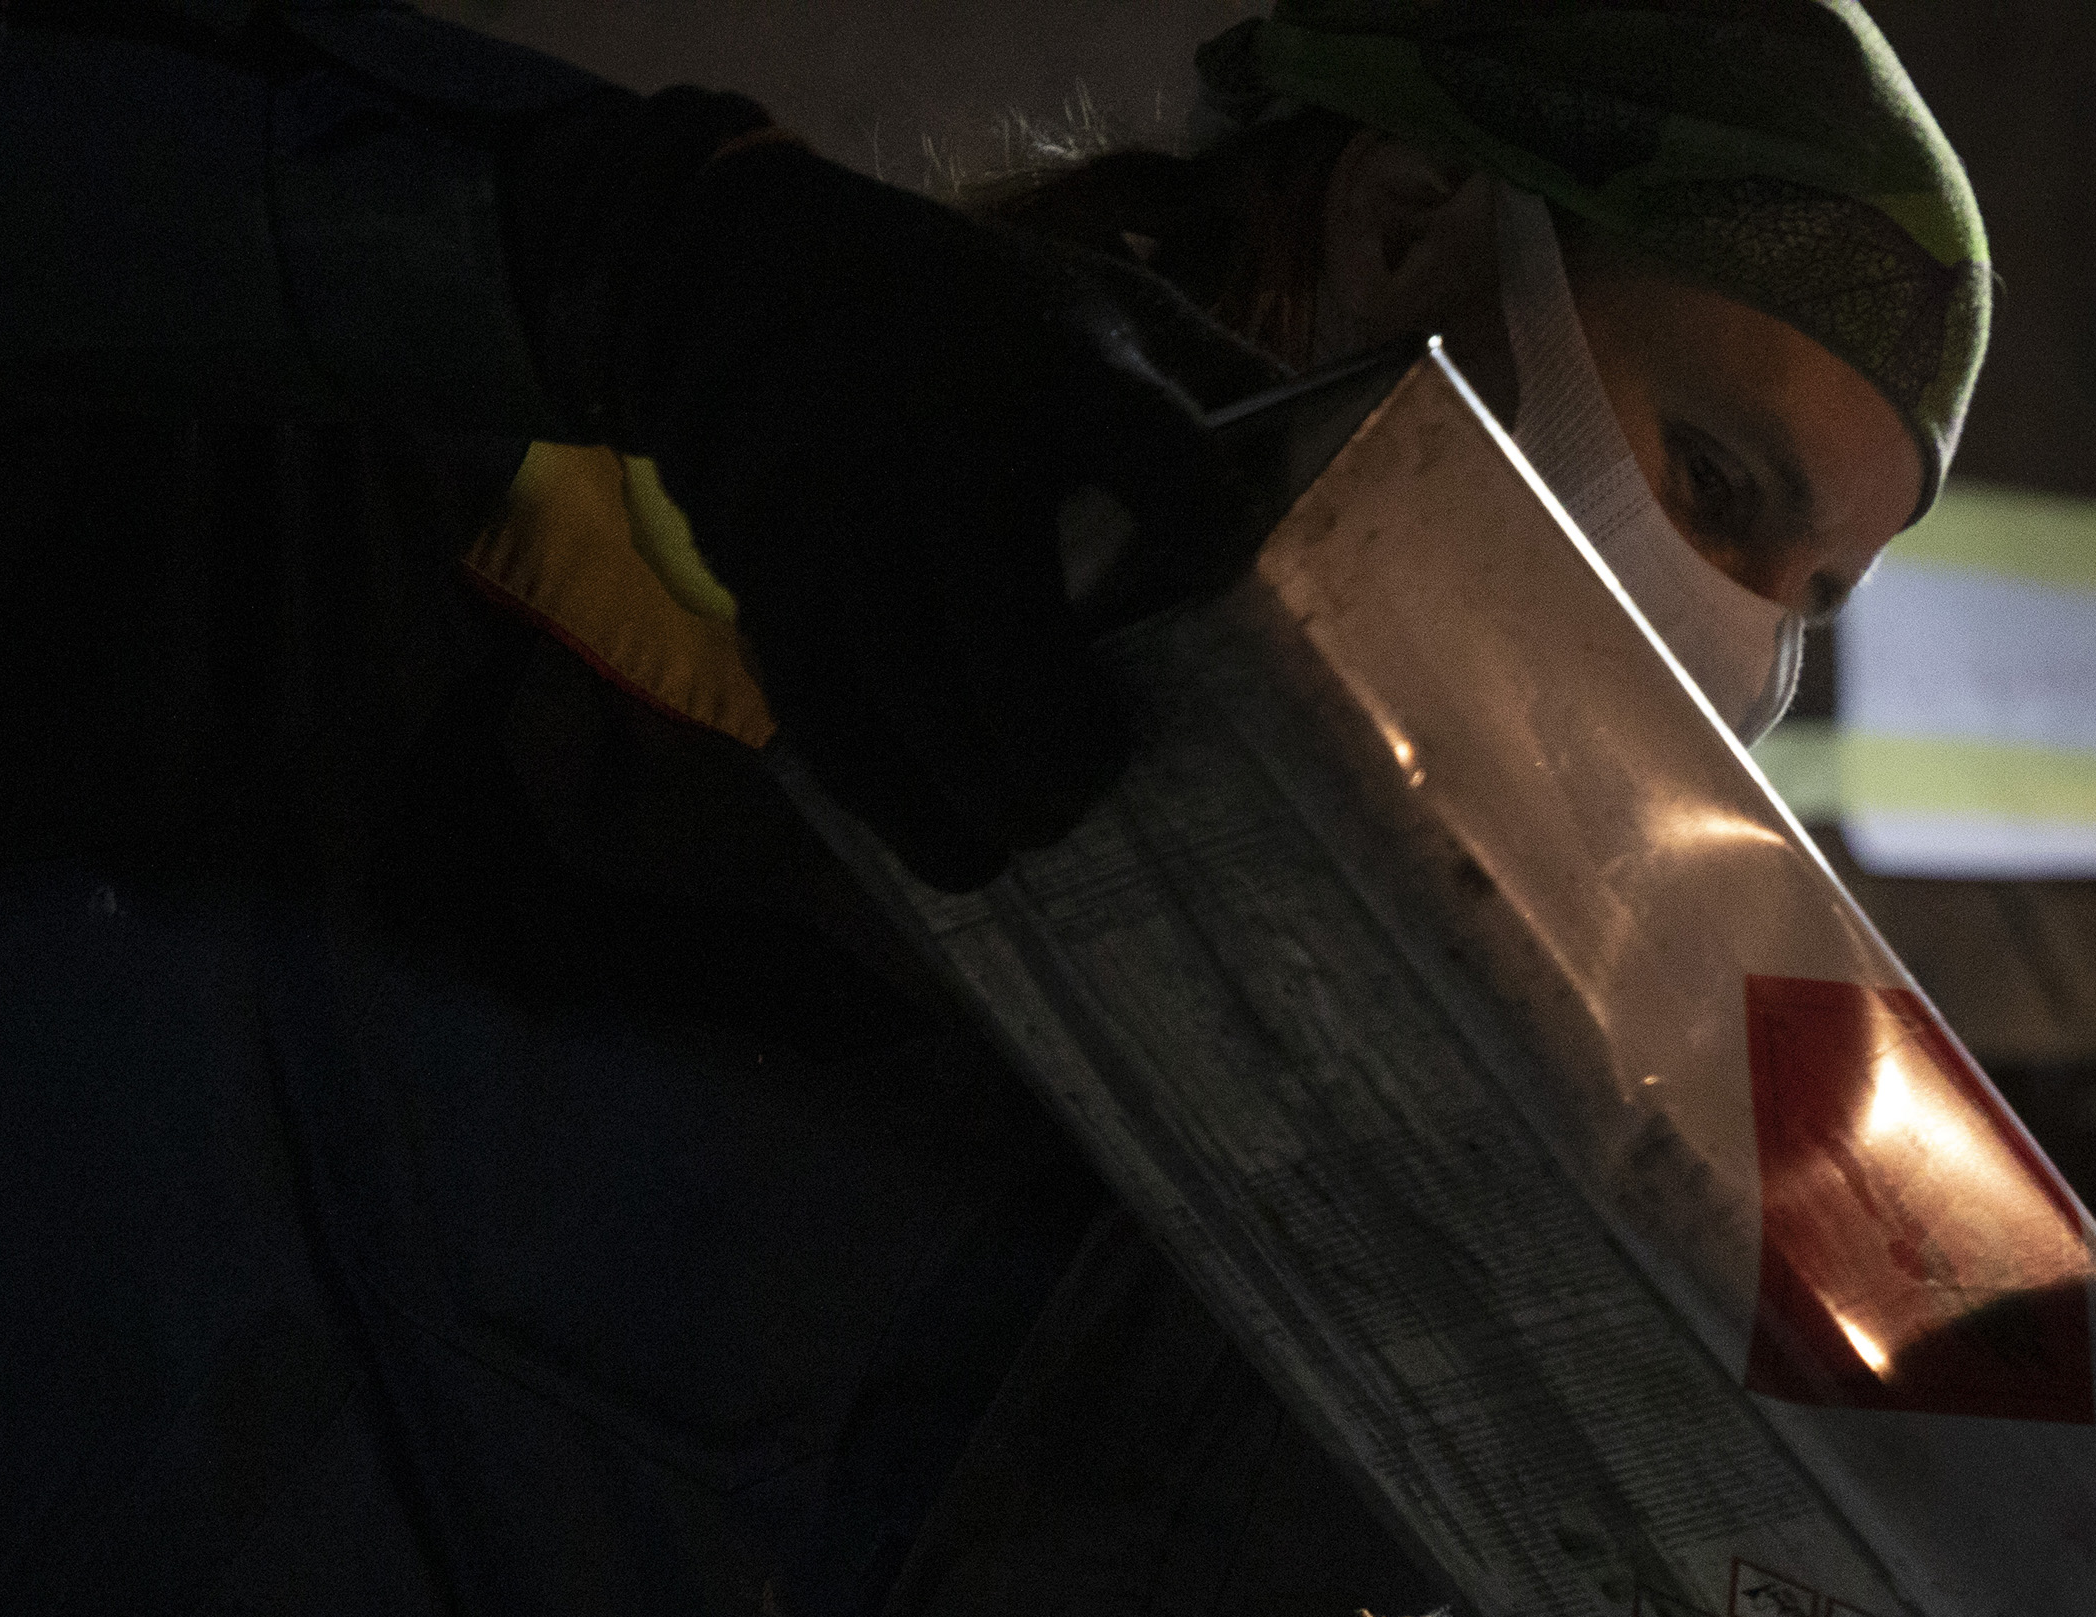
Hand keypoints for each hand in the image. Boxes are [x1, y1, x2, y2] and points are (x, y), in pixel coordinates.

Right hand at [506, 89, 1273, 884]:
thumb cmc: (984, 321)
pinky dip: (903, 811)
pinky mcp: (774, 586)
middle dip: (1069, 746)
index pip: (1161, 461)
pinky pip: (834, 728)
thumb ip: (1229, 383)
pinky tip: (964, 851)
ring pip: (920, 708)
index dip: (1206, 531)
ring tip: (1045, 825)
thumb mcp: (1112, 303)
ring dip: (992, 797)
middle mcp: (943, 452)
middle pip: (1012, 641)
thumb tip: (1347, 483)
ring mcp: (845, 527)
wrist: (749, 285)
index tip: (1215, 575)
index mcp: (1060, 370)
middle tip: (1102, 781)